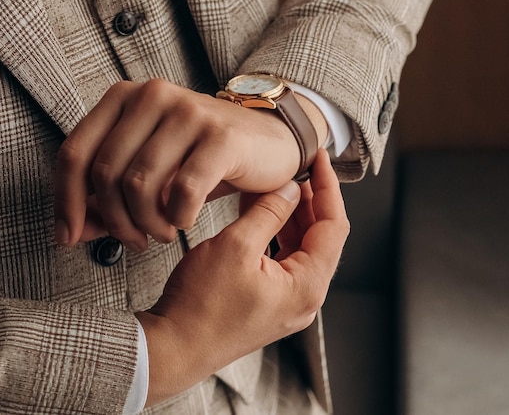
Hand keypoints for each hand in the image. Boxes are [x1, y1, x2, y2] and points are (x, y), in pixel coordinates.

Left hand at [54, 79, 306, 250]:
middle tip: (134, 241)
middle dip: (115, 221)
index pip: (74, 153)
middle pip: (105, 174)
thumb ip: (107, 199)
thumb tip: (70, 233)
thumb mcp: (150, 174)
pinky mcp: (220, 136)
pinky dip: (178, 217)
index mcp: (124, 98)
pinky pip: (183, 190)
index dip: (65, 202)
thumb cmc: (202, 159)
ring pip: (139, 184)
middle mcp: (151, 96)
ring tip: (162, 233)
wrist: (269, 140)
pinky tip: (185, 221)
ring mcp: (187, 112)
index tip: (67, 238)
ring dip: (147, 224)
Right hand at [136, 150, 348, 404]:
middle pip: (321, 238)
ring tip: (278, 187)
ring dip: (292, 217)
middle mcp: (305, 299)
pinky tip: (262, 216)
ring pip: (301, 249)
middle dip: (310, 200)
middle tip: (297, 169)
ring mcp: (287, 304)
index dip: (328, 188)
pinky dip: (277, 236)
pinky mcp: (269, 305)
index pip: (334, 227)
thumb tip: (291, 190)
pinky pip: (283, 262)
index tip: (318, 160)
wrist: (173, 347)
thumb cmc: (200, 306)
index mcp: (307, 286)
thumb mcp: (235, 246)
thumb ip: (269, 213)